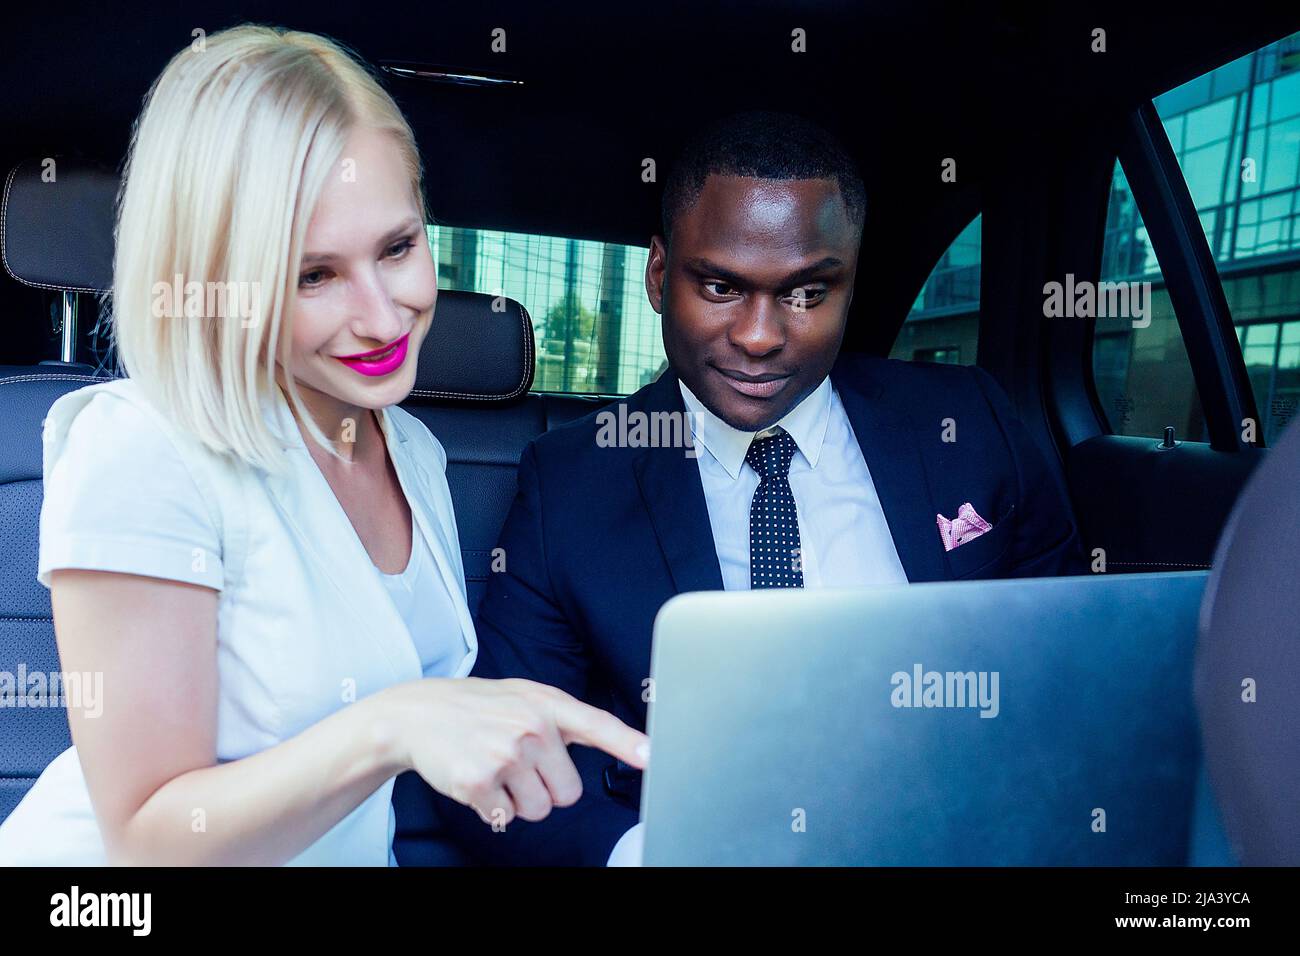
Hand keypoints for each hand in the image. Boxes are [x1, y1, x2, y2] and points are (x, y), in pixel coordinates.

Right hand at [386, 677, 647, 827]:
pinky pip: (506, 818)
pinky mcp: (479, 780)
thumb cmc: (480, 707)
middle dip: (546, 788)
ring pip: (539, 810)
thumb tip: (623, 742)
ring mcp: (505, 754)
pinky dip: (492, 808)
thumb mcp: (527, 697)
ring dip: (519, 800)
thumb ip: (569, 719)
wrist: (419, 714)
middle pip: (569, 793)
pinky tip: (477, 779)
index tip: (652, 756)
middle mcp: (530, 727)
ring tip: (497, 770)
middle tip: (519, 765)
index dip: (627, 743)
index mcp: (547, 705)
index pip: (597, 725)